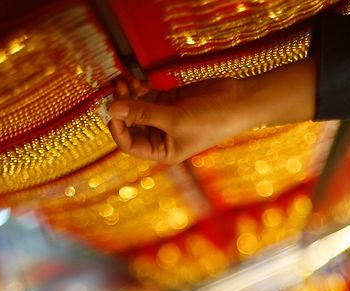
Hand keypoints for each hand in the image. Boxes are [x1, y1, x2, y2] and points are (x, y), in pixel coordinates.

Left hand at [107, 76, 245, 163]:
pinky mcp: (169, 101)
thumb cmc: (212, 119)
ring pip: (137, 108)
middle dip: (121, 107)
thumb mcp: (175, 118)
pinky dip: (138, 88)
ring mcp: (164, 118)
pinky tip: (134, 79)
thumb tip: (113, 108)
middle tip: (116, 89)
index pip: (130, 144)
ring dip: (128, 95)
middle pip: (131, 124)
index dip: (118, 129)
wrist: (238, 101)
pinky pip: (146, 96)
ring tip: (123, 81)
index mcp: (162, 152)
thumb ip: (143, 112)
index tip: (111, 110)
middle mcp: (161, 137)